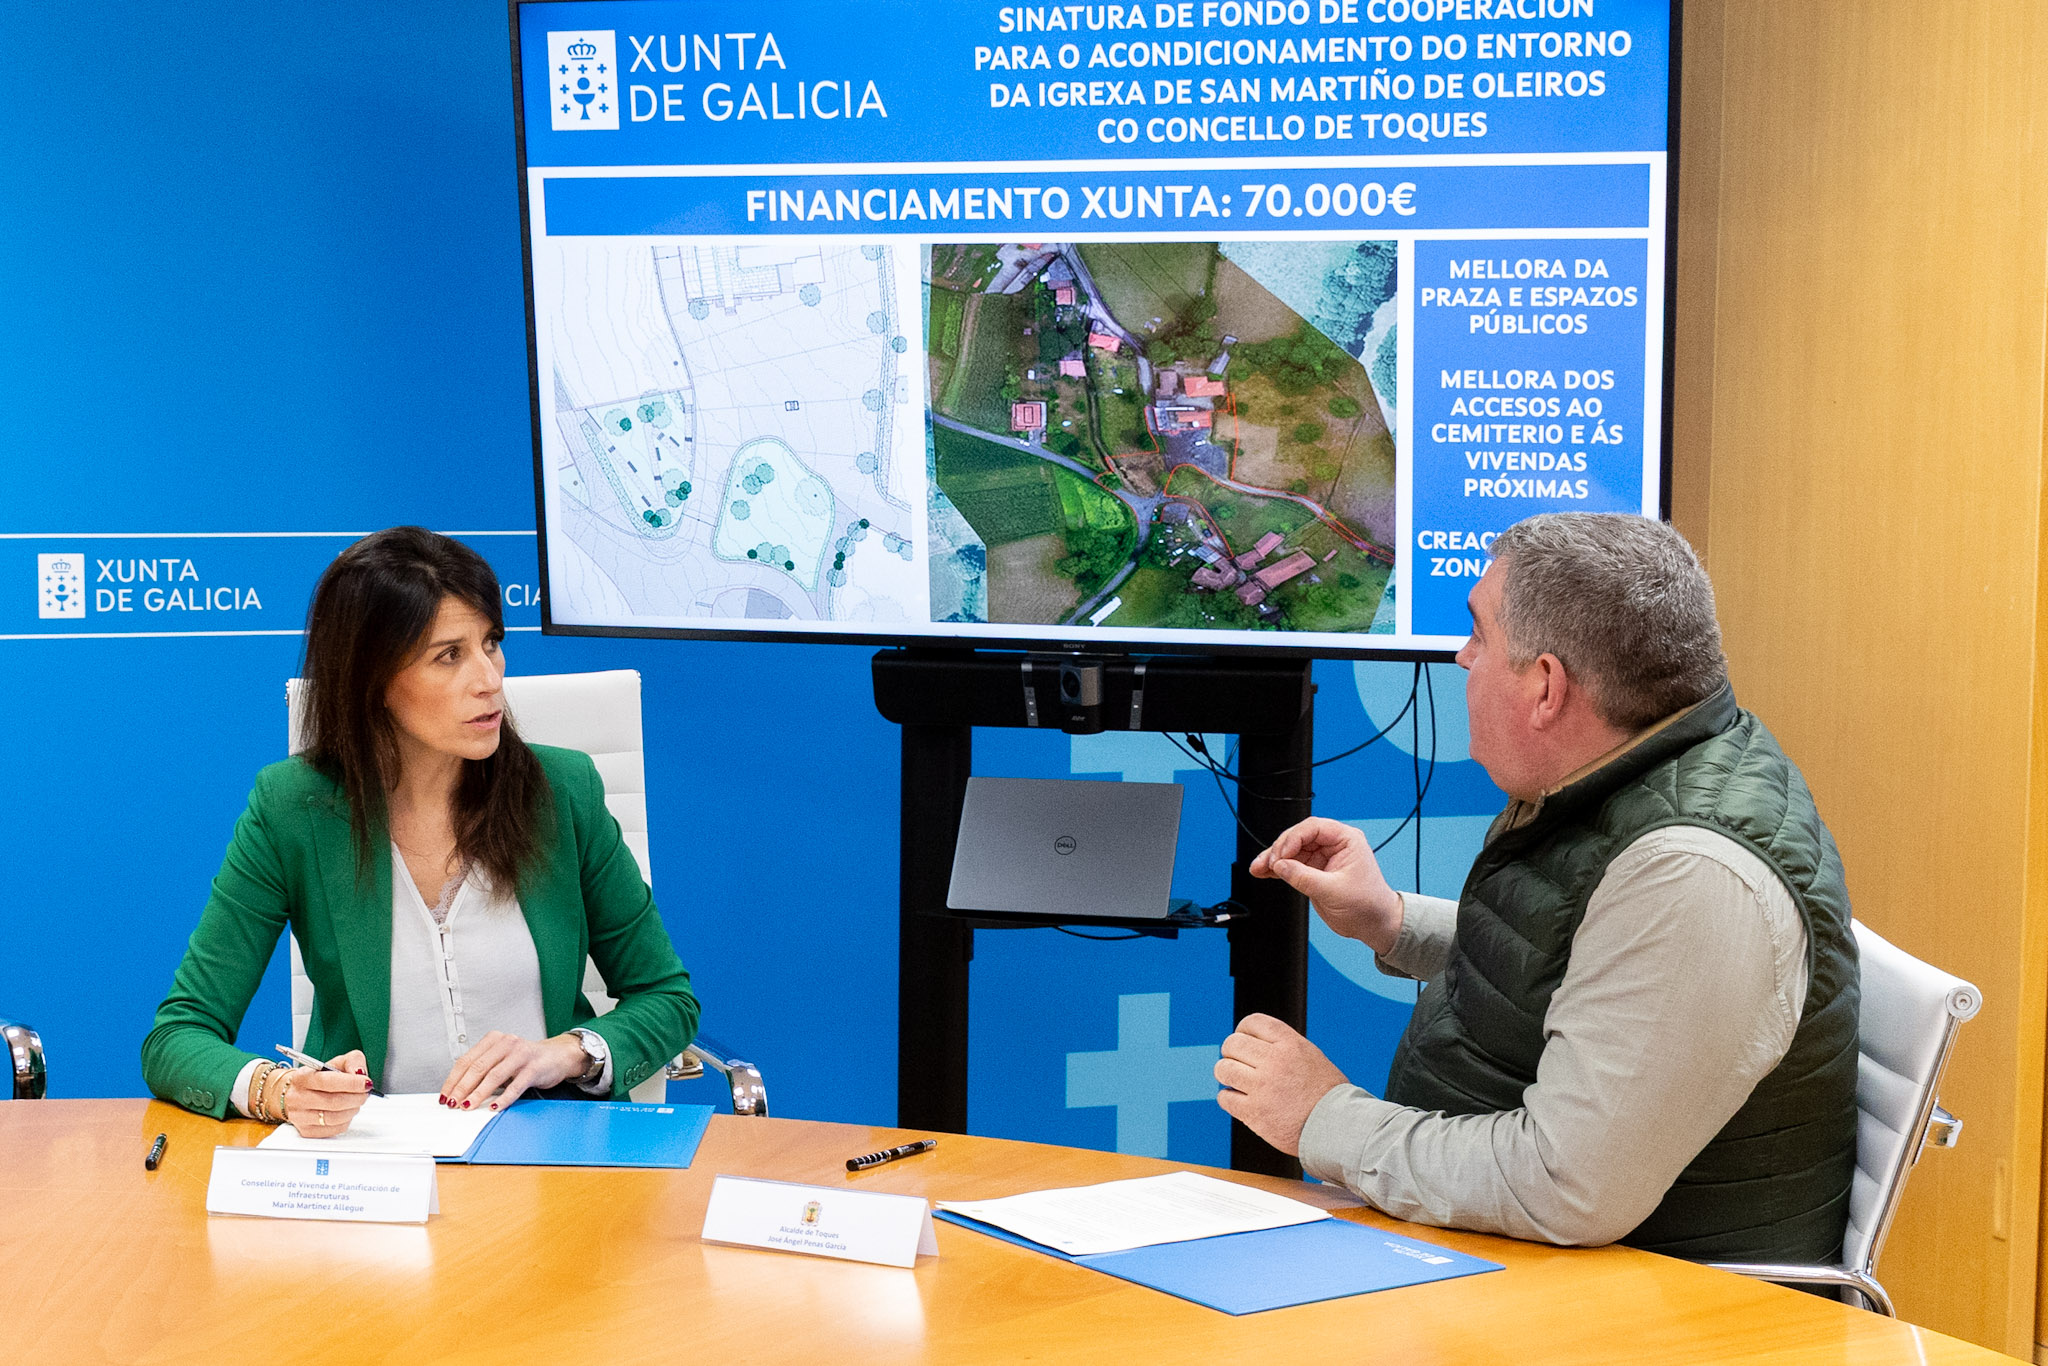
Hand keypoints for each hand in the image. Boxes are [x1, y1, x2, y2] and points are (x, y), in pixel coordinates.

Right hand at [280, 1050, 372, 1136]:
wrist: (298, 1093)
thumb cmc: (320, 1077)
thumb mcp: (336, 1062)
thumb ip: (352, 1061)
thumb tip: (360, 1073)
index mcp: (302, 1077)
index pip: (328, 1082)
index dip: (351, 1083)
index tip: (366, 1083)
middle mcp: (298, 1098)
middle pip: (334, 1102)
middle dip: (357, 1097)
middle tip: (365, 1093)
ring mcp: (300, 1117)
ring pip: (335, 1118)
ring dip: (353, 1109)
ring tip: (357, 1101)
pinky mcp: (307, 1131)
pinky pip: (334, 1129)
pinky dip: (346, 1120)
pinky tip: (346, 1111)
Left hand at [439, 1031, 586, 1111]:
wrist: (557, 1056)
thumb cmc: (526, 1060)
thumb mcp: (502, 1058)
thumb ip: (483, 1069)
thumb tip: (459, 1092)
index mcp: (494, 1039)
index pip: (467, 1060)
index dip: (453, 1079)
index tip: (446, 1095)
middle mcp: (507, 1043)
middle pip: (478, 1067)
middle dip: (462, 1088)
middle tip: (454, 1103)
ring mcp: (521, 1054)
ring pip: (494, 1076)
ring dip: (478, 1094)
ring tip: (468, 1106)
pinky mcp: (534, 1067)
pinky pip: (515, 1086)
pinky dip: (503, 1099)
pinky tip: (494, 1107)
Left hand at [1213, 1015, 1347, 1157]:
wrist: (1339, 1126)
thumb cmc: (1327, 1094)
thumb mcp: (1310, 1057)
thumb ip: (1283, 1047)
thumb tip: (1254, 1042)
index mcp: (1290, 1044)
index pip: (1252, 1022)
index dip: (1243, 1030)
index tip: (1244, 1041)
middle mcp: (1274, 1061)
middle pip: (1232, 1044)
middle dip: (1231, 1053)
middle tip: (1238, 1064)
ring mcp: (1262, 1087)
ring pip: (1223, 1069)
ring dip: (1227, 1075)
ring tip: (1238, 1083)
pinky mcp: (1254, 1112)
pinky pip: (1225, 1098)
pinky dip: (1228, 1099)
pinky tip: (1240, 1101)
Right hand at [1249, 817, 1403, 953]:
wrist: (1374, 925)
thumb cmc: (1368, 905)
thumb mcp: (1334, 891)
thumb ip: (1304, 877)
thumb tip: (1280, 865)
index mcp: (1346, 839)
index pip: (1313, 828)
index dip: (1293, 838)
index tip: (1281, 855)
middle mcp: (1333, 845)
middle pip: (1298, 837)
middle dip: (1280, 849)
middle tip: (1268, 863)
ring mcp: (1322, 858)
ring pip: (1291, 851)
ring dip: (1274, 859)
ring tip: (1257, 868)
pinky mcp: (1314, 871)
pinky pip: (1292, 865)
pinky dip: (1278, 869)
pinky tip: (1264, 872)